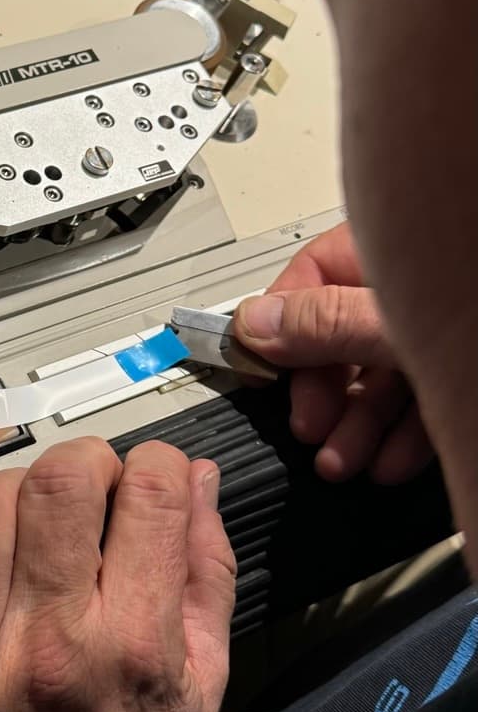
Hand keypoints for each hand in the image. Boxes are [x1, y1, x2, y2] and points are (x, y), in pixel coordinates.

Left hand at [0, 438, 234, 711]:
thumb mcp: (203, 693)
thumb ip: (205, 575)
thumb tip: (199, 485)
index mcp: (135, 646)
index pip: (149, 492)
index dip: (152, 464)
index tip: (145, 477)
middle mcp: (52, 644)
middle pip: (57, 483)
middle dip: (80, 464)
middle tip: (82, 490)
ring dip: (2, 497)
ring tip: (17, 526)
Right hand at [233, 222, 432, 484]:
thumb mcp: (397, 321)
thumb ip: (328, 322)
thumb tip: (255, 323)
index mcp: (392, 248)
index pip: (315, 272)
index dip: (280, 323)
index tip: (256, 369)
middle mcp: (414, 287)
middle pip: (343, 332)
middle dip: (320, 392)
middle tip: (308, 426)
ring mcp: (442, 332)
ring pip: (380, 375)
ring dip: (353, 426)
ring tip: (342, 461)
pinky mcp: (463, 373)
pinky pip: (421, 401)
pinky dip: (399, 437)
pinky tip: (388, 463)